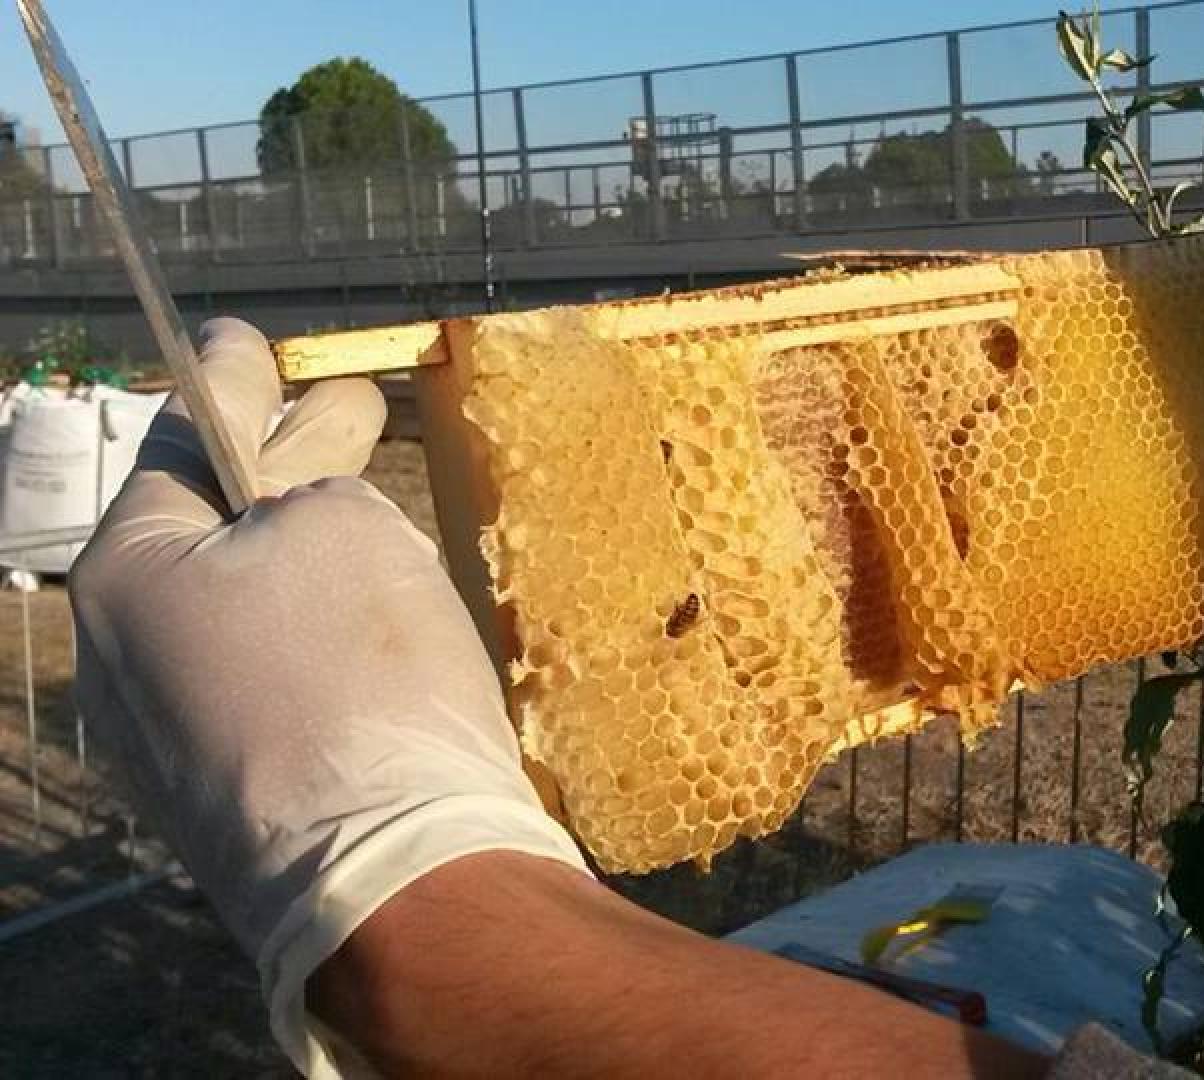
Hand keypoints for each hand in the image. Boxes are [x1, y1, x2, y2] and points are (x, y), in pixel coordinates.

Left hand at [68, 319, 585, 1073]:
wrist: (396, 870)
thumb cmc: (358, 675)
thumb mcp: (341, 524)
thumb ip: (309, 479)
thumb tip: (299, 495)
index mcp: (127, 578)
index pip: (186, 446)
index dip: (234, 380)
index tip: (247, 335)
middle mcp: (129, 661)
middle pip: (212, 530)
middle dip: (284, 461)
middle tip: (346, 404)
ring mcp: (178, 741)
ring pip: (246, 610)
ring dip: (308, 553)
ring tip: (374, 514)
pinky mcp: (242, 799)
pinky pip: (272, 682)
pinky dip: (320, 636)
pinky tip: (378, 622)